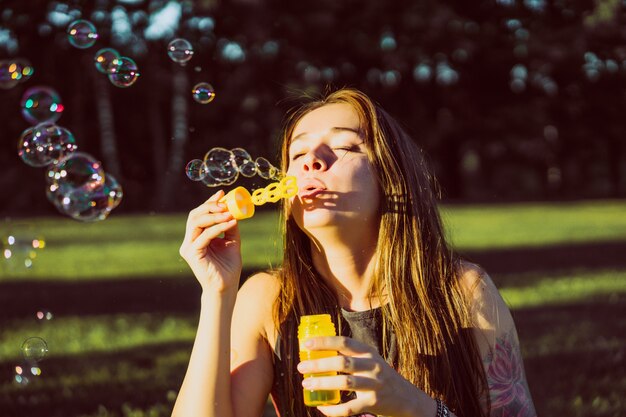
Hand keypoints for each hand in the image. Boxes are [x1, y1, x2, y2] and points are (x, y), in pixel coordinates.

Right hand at [179, 189, 241, 292]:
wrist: (226, 287)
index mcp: (197, 236)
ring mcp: (188, 246)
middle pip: (195, 215)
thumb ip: (230, 226)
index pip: (199, 214)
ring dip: (214, 215)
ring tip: (229, 213)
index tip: (222, 193)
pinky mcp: (192, 253)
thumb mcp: (232, 242)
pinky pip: (204, 236)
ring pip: (196, 223)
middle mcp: (190, 240)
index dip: (210, 202)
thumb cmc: (228, 266)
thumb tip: (233, 210)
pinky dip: (218, 227)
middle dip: (210, 206)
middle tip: (225, 203)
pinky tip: (230, 223)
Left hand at [297, 336, 435, 416]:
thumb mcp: (369, 360)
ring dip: (323, 383)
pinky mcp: (373, 403)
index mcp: (368, 352)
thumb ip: (350, 355)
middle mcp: (372, 366)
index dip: (324, 342)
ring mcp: (374, 384)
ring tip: (306, 384)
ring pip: (345, 383)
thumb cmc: (379, 376)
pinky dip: (333, 409)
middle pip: (342, 362)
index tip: (306, 344)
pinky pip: (349, 408)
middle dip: (319, 364)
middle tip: (301, 367)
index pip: (344, 342)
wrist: (406, 398)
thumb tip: (318, 353)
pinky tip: (321, 407)